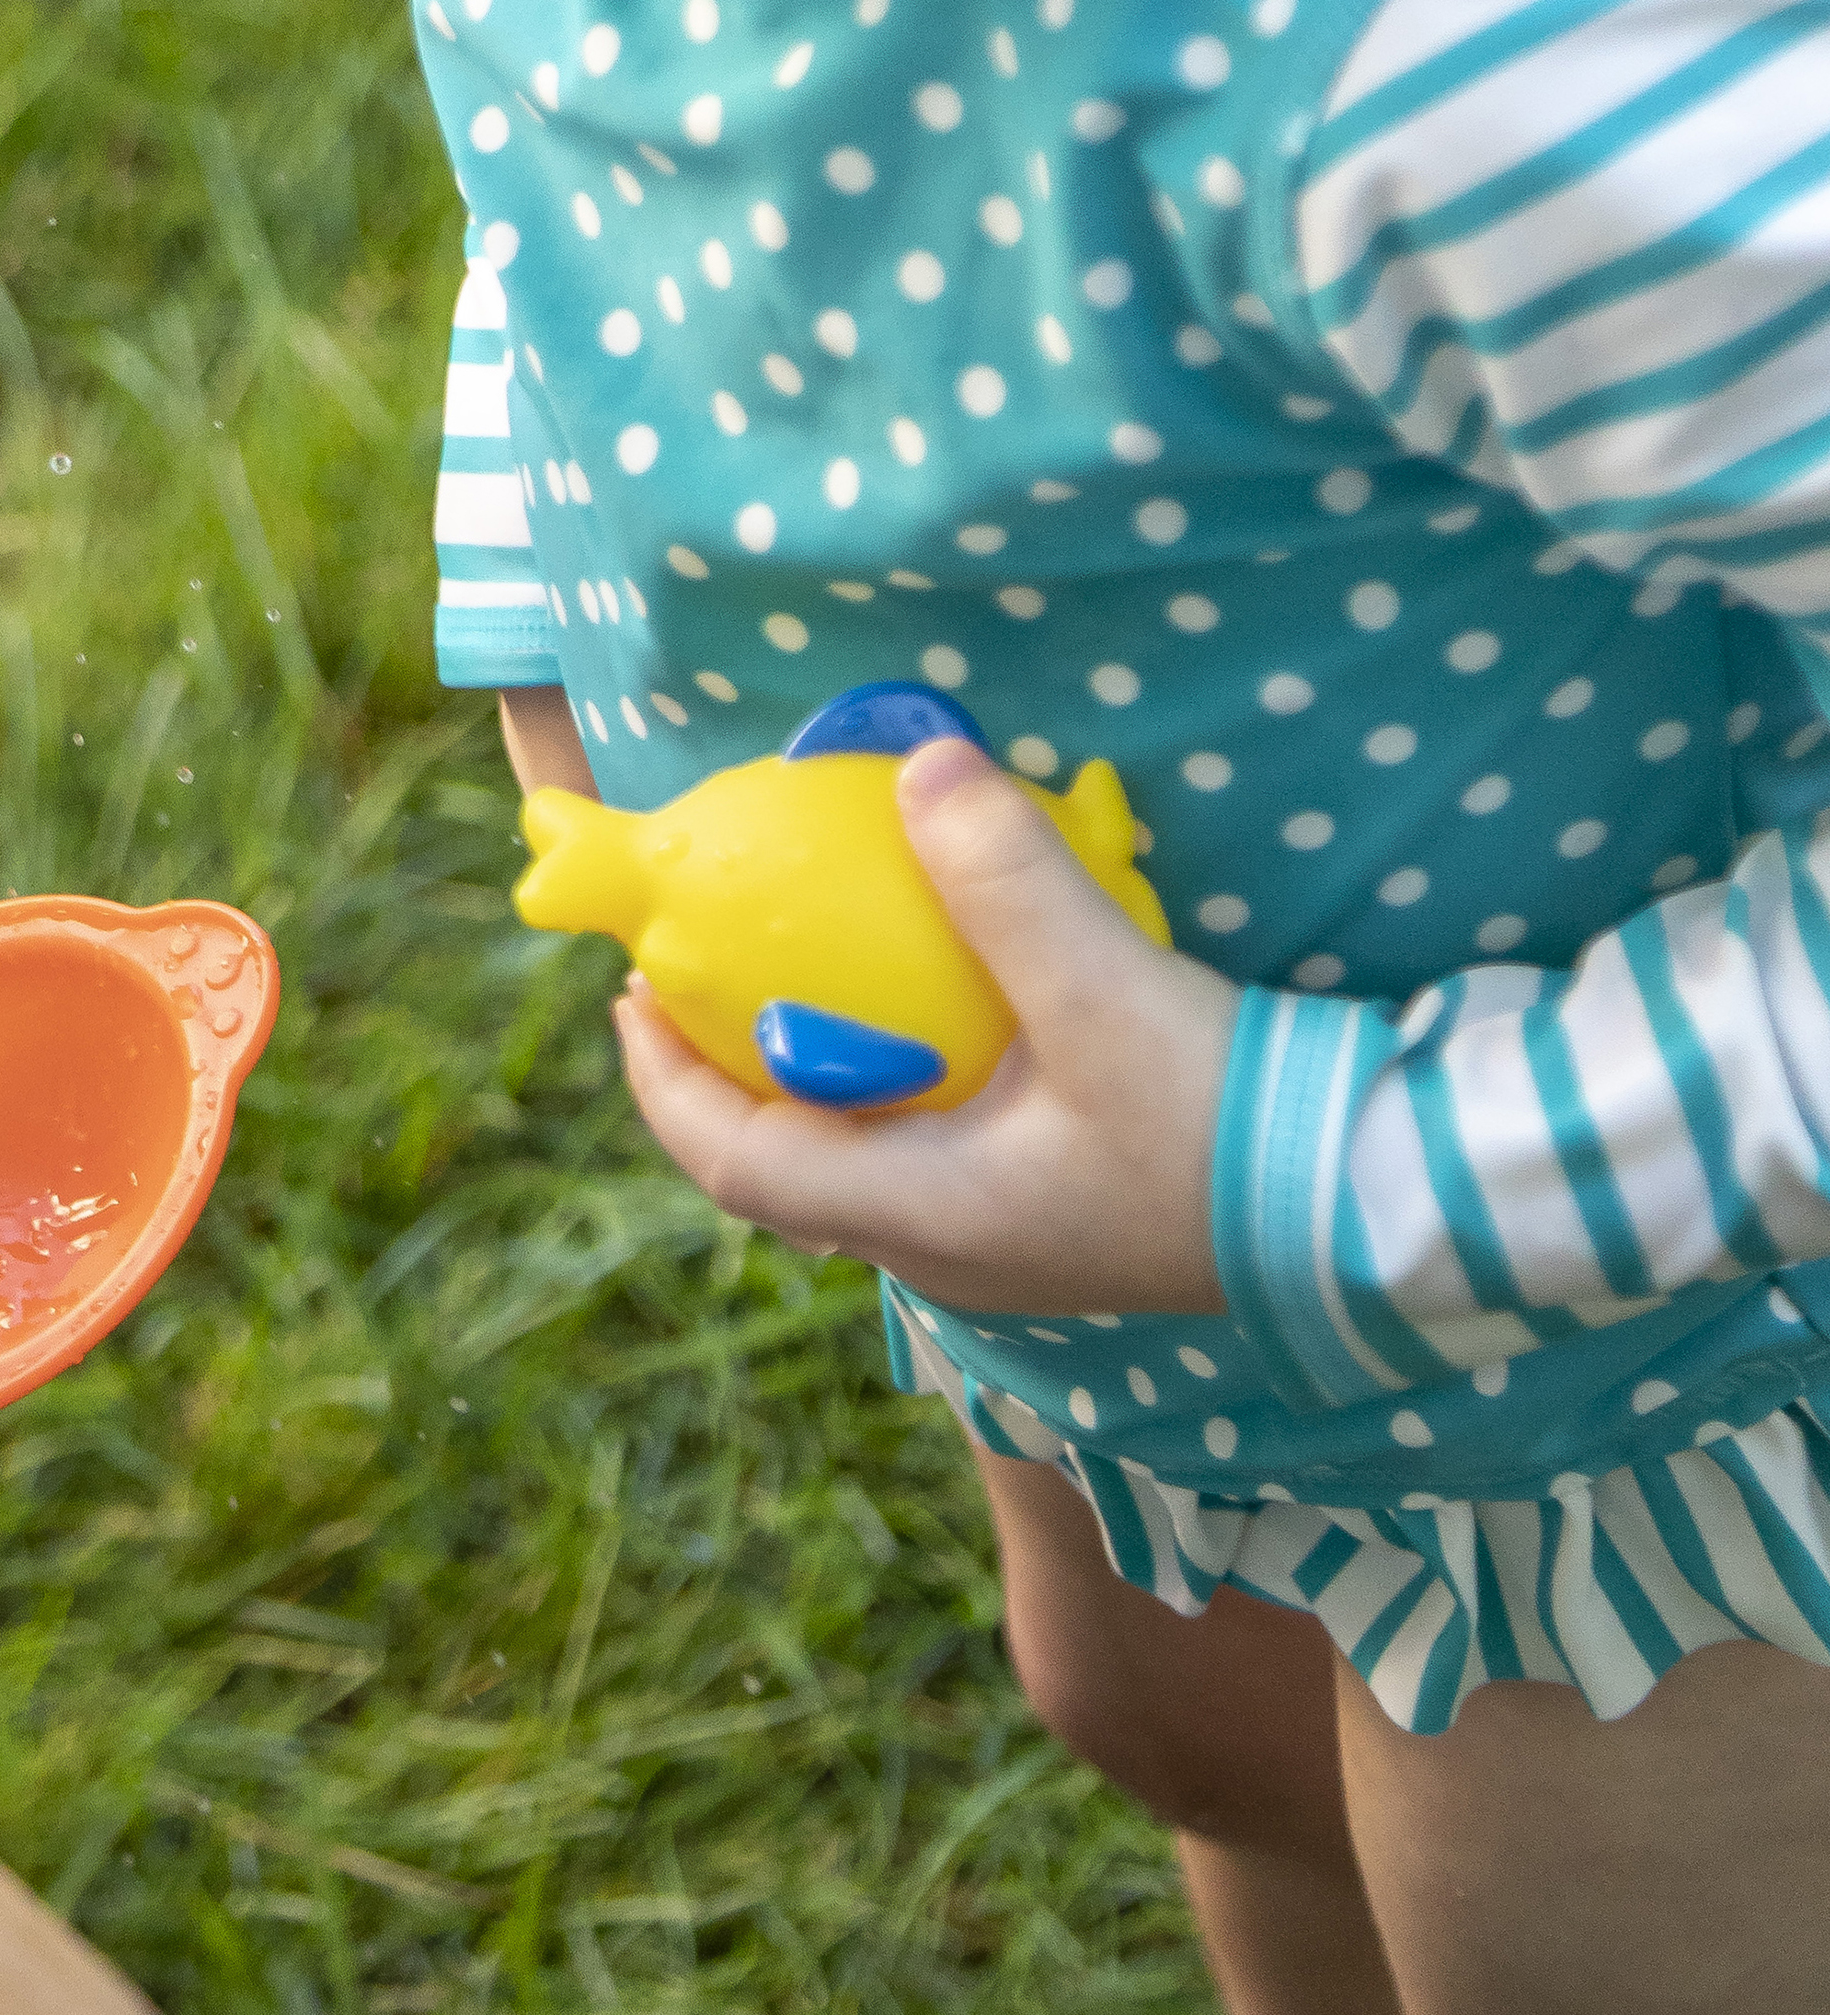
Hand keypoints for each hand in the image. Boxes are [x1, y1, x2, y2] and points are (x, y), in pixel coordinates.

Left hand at [610, 738, 1237, 1314]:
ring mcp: (1018, 1241)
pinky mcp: (1075, 1212)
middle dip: (726, 1077)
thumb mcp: (1103, 988)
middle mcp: (954, 1247)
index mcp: (926, 1216)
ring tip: (804, 980)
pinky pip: (941, 1149)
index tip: (628, 994)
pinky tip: (937, 1006)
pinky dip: (904, 1080)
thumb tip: (927, 766)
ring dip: (818, 1079)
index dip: (663, 1082)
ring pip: (865, 1164)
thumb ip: (1008, 879)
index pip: (738, 1165)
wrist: (1388, 1211)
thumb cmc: (1232, 1126)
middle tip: (703, 977)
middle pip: (787, 1169)